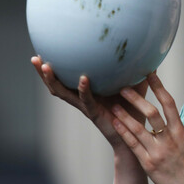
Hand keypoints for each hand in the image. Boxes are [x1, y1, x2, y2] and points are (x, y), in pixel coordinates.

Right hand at [30, 56, 147, 148]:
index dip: (54, 67)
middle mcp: (83, 99)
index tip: (44, 50)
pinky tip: (83, 79)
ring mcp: (87, 107)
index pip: (66, 77)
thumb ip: (138, 69)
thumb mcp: (136, 85)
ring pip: (64, 93)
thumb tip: (149, 48)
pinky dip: (83, 90)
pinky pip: (86, 101)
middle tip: (35, 58)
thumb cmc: (135, 110)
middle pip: (57, 85)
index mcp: (88, 91)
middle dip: (43, 73)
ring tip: (46, 66)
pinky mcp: (96, 114)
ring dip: (53, 80)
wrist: (138, 135)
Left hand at [110, 72, 183, 183]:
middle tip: (124, 86)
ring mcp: (159, 152)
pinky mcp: (149, 164)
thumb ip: (177, 131)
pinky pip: (134, 145)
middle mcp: (169, 139)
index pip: (169, 103)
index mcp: (181, 132)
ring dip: (125, 114)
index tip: (150, 74)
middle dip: (137, 98)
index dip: (159, 87)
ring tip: (114, 104)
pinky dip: (124, 132)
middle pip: (152, 113)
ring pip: (139, 128)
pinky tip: (115, 123)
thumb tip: (171, 117)